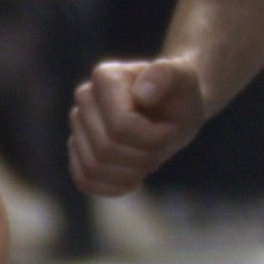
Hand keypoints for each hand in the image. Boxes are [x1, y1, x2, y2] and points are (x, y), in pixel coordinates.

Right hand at [65, 52, 208, 197]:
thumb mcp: (184, 78)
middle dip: (143, 157)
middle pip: (106, 150)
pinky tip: (134, 181)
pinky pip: (83, 180)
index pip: (120, 126)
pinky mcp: (79, 149)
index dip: (151, 138)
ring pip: (94, 168)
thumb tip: (141, 94)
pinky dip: (111, 188)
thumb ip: (166, 75)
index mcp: (106, 77)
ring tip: (150, 159)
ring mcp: (79, 125)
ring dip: (130, 174)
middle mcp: (85, 98)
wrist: (176, 107)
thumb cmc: (180, 92)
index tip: (172, 128)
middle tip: (163, 145)